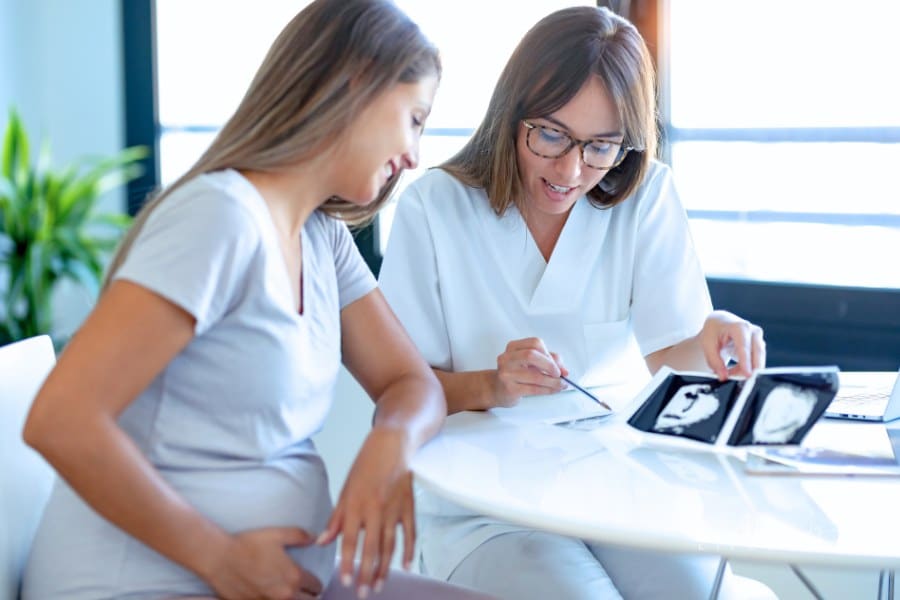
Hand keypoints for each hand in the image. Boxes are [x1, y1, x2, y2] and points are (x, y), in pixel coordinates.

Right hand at [204, 527, 321, 599]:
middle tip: (302, 590)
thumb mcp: (277, 534)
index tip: (310, 581)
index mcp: (294, 577)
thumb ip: (299, 535)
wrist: (219, 559)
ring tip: (288, 595)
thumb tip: (314, 538)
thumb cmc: (247, 545)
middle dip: (308, 596)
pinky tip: (271, 596)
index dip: (315, 583)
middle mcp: (284, 595)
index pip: (316, 587)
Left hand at [316, 429, 414, 597]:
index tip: (345, 581)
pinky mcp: (408, 507)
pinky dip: (409, 550)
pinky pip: (410, 533)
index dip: (346, 562)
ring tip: (380, 585)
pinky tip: (406, 566)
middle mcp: (374, 509)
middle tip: (363, 593)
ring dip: (385, 568)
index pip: (348, 540)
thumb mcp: (345, 489)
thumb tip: (322, 541)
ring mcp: (393, 509)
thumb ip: (335, 518)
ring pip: (390, 545)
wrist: (392, 445)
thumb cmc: (366, 465)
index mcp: (355, 504)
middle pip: (371, 548)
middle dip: (367, 573)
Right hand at [493, 337, 568, 405]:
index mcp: (513, 347)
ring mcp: (506, 373)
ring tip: (561, 385)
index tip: (557, 364)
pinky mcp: (510, 388)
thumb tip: (564, 370)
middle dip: (550, 365)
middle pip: (532, 355)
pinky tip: (553, 390)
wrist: (496, 389)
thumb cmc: (516, 374)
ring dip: (552, 381)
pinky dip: (547, 390)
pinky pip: (533, 389)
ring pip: (535, 375)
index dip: (549, 354)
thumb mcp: (530, 363)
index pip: (535, 343)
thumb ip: (548, 361)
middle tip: (559, 374)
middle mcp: (507, 358)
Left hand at [698, 310, 765, 378]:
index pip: (744, 346)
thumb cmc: (714, 330)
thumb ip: (714, 361)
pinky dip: (745, 369)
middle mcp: (753, 331)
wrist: (720, 322)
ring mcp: (759, 339)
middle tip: (734, 381)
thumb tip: (723, 376)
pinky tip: (734, 370)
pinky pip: (756, 363)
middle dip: (747, 371)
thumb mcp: (707, 344)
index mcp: (739, 326)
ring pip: (757, 361)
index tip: (747, 374)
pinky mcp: (760, 347)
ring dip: (743, 371)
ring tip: (728, 372)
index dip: (746, 361)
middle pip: (756, 355)